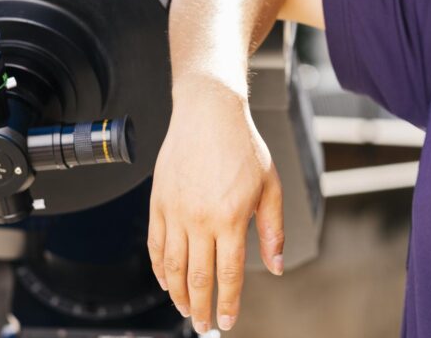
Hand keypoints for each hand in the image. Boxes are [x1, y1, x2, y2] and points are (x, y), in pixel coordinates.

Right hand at [148, 85, 283, 332]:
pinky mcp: (158, 203)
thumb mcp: (270, 186)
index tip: (225, 322)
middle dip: (200, 308)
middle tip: (202, 324)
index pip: (227, 275)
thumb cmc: (243, 146)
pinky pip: (154, 245)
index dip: (227, 303)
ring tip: (186, 308)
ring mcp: (175, 212)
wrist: (208, 113)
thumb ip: (272, 230)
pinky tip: (166, 281)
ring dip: (178, 294)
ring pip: (171, 267)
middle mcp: (199, 219)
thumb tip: (276, 266)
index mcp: (230, 217)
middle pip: (197, 277)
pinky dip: (159, 269)